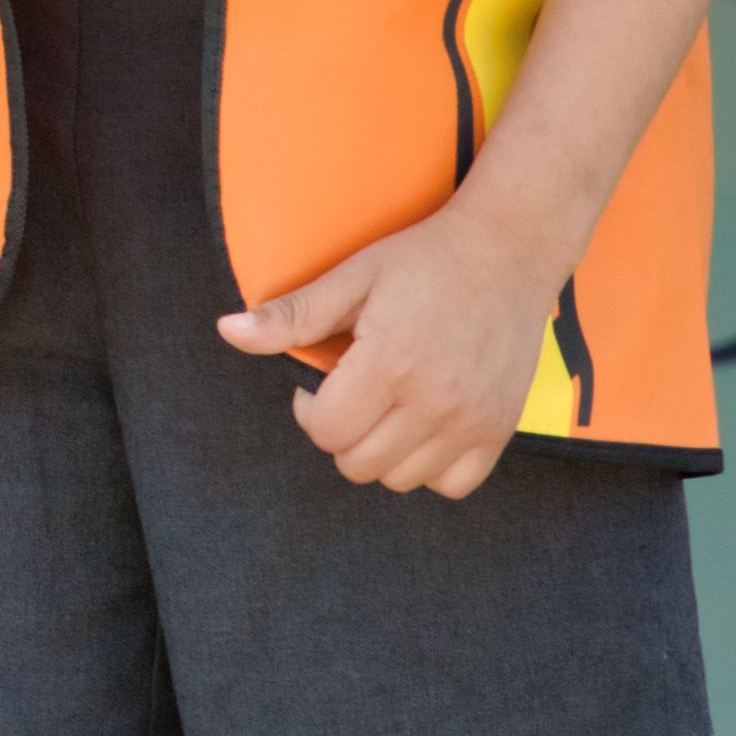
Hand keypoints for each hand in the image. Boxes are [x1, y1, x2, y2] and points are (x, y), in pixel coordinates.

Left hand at [219, 196, 573, 496]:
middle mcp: (434, 401)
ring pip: (400, 479)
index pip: (326, 432)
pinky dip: (431, 467)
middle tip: (353, 391)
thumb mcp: (351, 277)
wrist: (507, 250)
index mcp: (389, 363)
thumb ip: (290, 316)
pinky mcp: (501, 429)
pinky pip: (452, 485)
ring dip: (382, 451)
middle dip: (341, 431)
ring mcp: (472, 421)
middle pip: (358, 464)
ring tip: (387, 405)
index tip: (323, 379)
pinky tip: (423, 425)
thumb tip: (228, 331)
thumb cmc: (424, 260)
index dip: (311, 409)